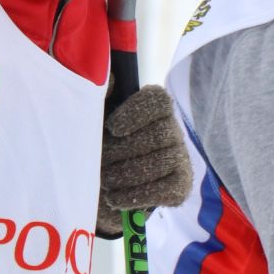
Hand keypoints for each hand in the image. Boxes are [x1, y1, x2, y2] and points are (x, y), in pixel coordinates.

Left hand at [98, 84, 189, 234]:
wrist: (100, 184)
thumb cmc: (98, 144)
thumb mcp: (93, 117)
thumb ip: (99, 94)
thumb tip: (106, 76)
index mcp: (153, 108)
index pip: (157, 101)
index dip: (137, 113)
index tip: (113, 128)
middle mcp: (172, 129)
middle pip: (159, 135)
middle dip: (124, 151)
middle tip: (100, 161)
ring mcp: (179, 157)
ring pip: (162, 162)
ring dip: (127, 174)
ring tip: (104, 181)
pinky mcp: (180, 184)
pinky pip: (168, 190)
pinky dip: (138, 195)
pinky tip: (115, 197)